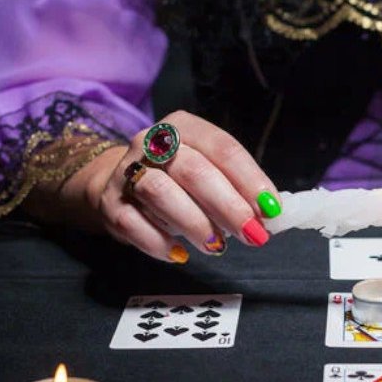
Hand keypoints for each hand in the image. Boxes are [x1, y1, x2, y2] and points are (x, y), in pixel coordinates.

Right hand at [27, 111, 281, 262]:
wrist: (117, 182)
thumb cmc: (178, 179)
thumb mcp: (210, 171)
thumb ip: (238, 188)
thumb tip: (268, 215)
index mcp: (184, 127)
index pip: (223, 148)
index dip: (251, 180)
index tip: (271, 209)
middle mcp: (152, 143)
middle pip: (193, 170)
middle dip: (227, 205)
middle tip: (251, 233)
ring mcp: (127, 171)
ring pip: (160, 193)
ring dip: (194, 223)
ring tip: (216, 245)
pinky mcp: (110, 203)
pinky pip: (133, 223)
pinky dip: (159, 242)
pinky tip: (179, 254)